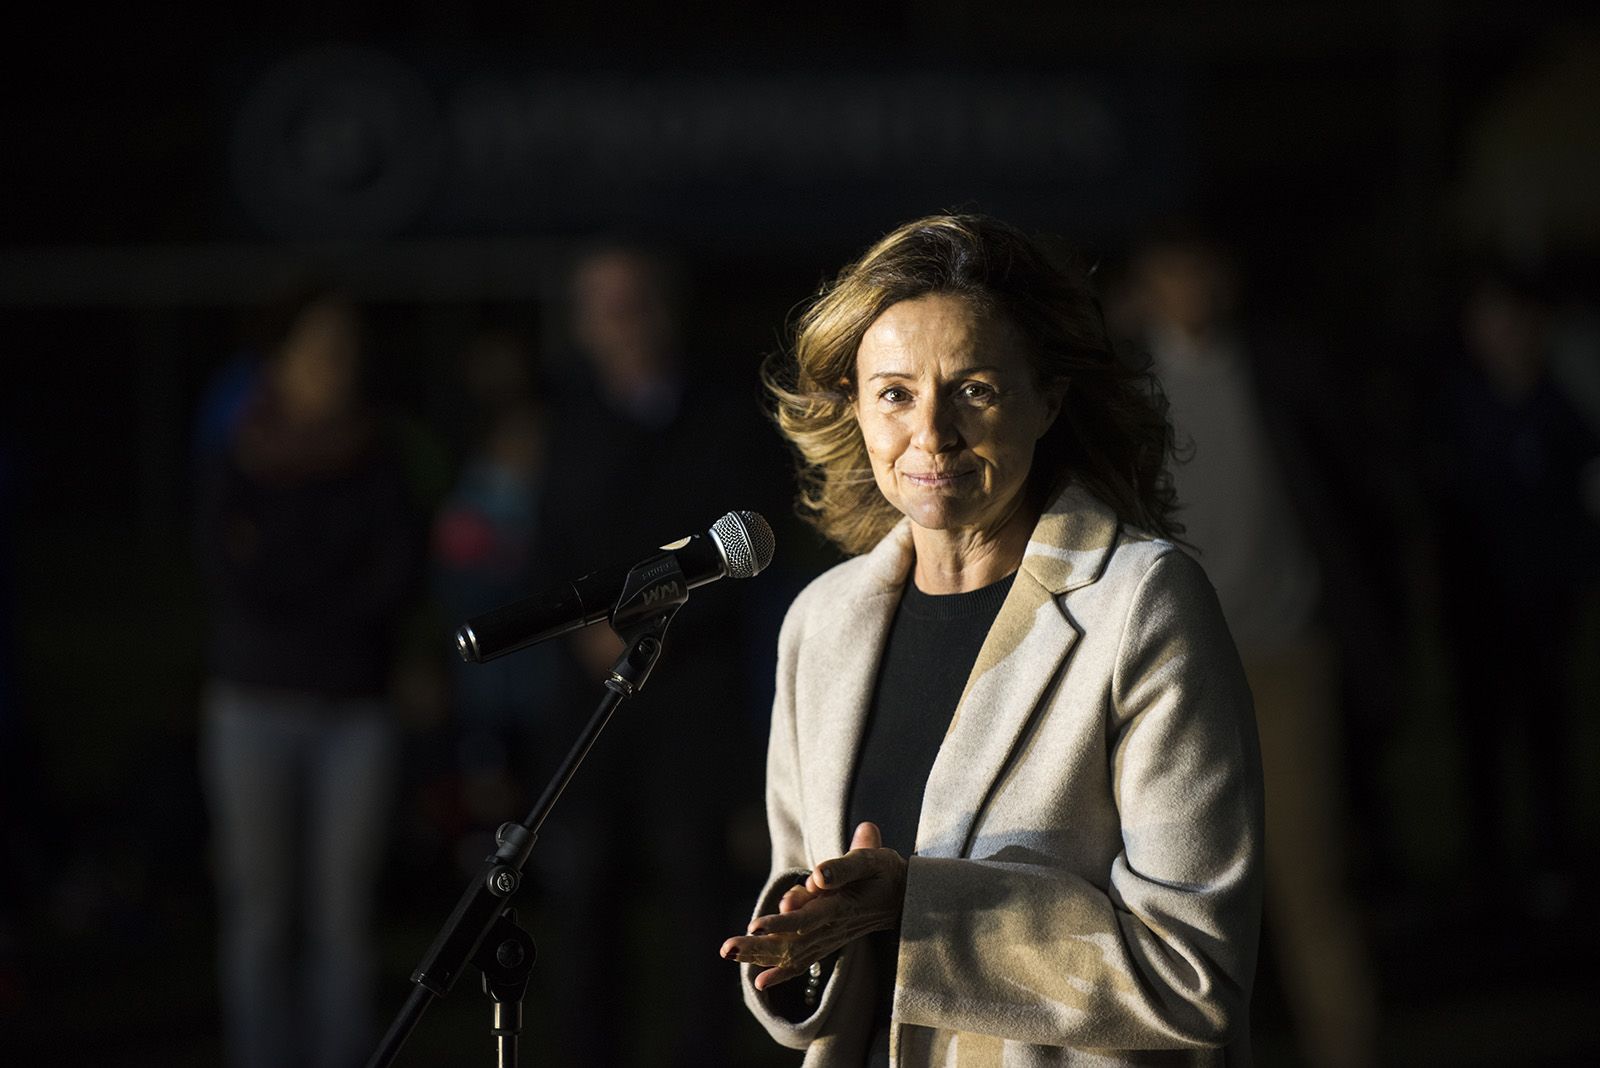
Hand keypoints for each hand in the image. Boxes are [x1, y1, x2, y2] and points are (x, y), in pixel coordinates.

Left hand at [720, 821, 907, 991]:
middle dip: (757, 946)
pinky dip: (781, 972)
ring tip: (728, 952)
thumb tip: (816, 877)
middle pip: (790, 941)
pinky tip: (759, 982)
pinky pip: (802, 962)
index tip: (754, 926)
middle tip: (727, 948)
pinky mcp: (826, 942)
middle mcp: (831, 928)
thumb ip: (845, 867)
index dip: (781, 922)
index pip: (807, 918)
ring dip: (758, 955)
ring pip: (790, 952)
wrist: (904, 894)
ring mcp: (828, 938)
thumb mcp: (871, 859)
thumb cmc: (884, 871)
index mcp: (841, 906)